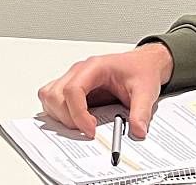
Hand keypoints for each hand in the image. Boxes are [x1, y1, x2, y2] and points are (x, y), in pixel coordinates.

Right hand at [37, 42, 173, 138]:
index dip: (78, 113)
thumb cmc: (140, 71)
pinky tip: (76, 120)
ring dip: (59, 115)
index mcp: (95, 67)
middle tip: (88, 130)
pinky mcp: (72, 88)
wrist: (142, 64)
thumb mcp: (146, 91)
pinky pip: (53, 99)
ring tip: (80, 125)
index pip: (73, 89)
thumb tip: (137, 130)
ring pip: (49, 96)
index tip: (90, 130)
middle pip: (56, 95)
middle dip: (68, 118)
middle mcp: (80, 71)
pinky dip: (58, 113)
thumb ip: (141, 112)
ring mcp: (73, 78)